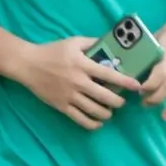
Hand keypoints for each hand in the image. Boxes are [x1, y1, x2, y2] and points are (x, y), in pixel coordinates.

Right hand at [10, 37, 141, 130]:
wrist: (28, 64)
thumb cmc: (51, 51)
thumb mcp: (72, 42)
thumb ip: (92, 43)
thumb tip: (111, 45)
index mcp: (82, 65)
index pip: (109, 75)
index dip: (126, 82)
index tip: (137, 86)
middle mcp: (78, 82)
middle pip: (105, 97)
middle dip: (118, 102)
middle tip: (121, 101)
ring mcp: (69, 96)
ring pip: (95, 111)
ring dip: (107, 113)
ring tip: (110, 111)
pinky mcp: (61, 106)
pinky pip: (80, 119)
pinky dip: (92, 124)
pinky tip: (98, 122)